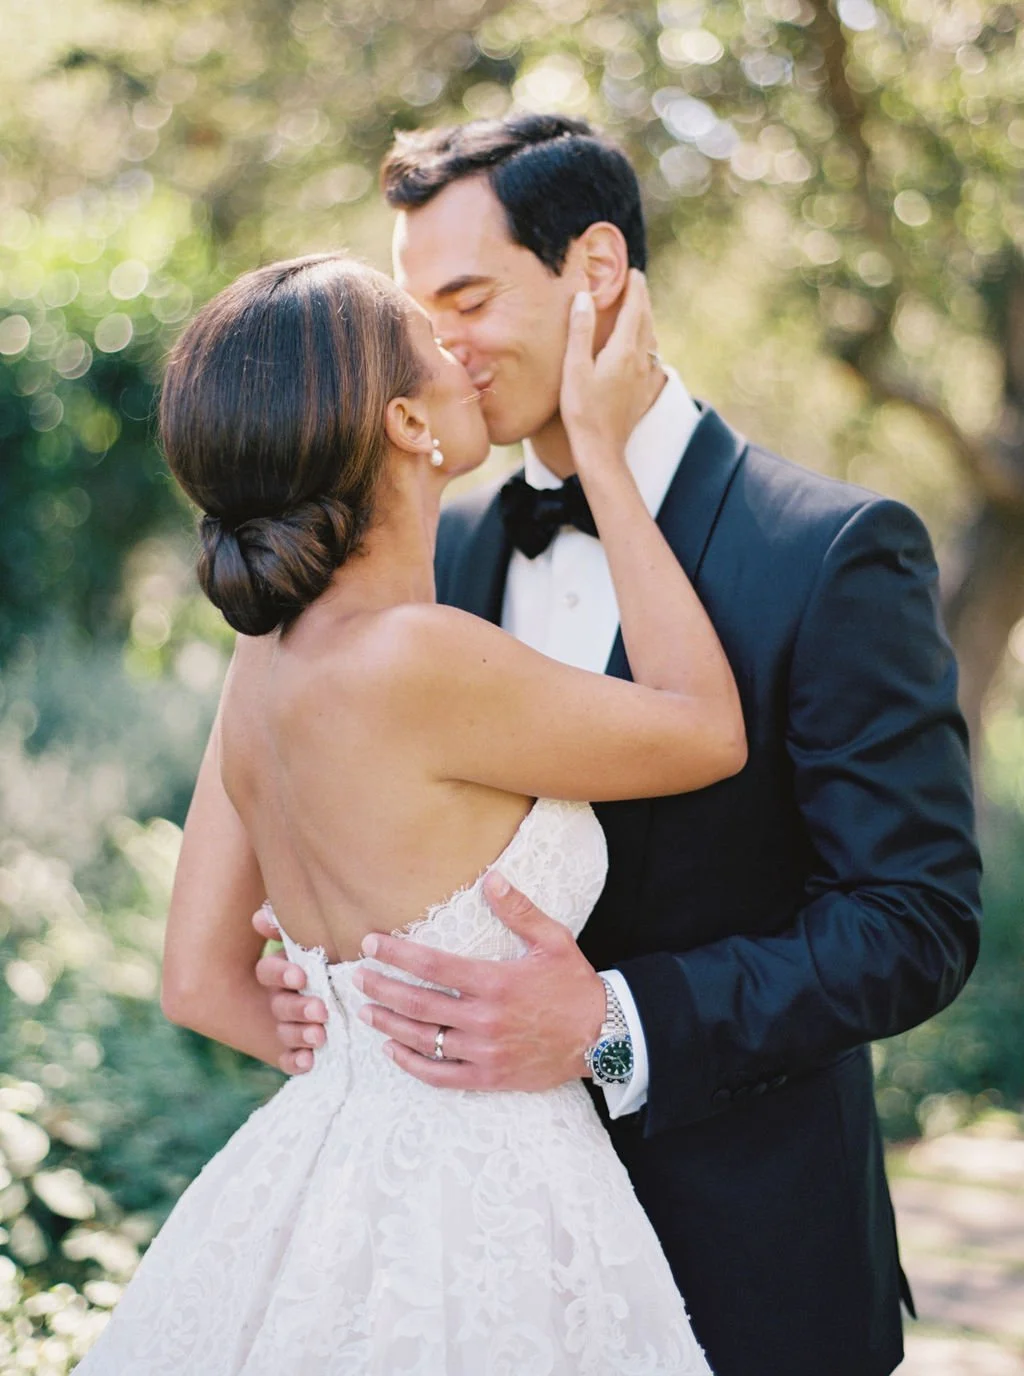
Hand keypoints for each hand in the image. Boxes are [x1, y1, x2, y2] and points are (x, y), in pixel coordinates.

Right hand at [251, 905, 327, 1073]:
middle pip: (279, 1005)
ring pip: (285, 1032)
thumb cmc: (325, 957)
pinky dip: (297, 1061)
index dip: (281, 974)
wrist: (342, 992)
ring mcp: (287, 1026)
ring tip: (319, 1035)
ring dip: (300, 1034)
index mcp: (281, 971)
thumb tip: (259, 917)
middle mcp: (280, 999)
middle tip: (320, 1010)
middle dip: (298, 1008)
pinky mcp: (296, 1050)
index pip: (268, 971)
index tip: (300, 976)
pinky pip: (290, 1059)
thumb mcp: (311, 941)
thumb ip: (286, 928)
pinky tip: (309, 1062)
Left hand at [353, 871, 606, 1090]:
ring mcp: (484, 1051)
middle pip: (418, 1004)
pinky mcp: (489, 1076)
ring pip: (424, 1040)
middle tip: (357, 977)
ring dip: (389, 1024)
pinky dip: (411, 1064)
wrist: (602, 1037)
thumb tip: (491, 879)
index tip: (371, 944)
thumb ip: (518, 910)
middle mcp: (484, 1019)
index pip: (433, 967)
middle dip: (382, 988)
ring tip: (365, 1010)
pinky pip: (441, 1075)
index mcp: (495, 982)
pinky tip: (392, 1050)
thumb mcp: (553, 940)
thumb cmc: (574, 985)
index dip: (397, 955)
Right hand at [559, 268, 660, 458]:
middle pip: (646, 321)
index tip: (633, 272)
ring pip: (652, 340)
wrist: (601, 450)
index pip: (634, 309)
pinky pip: (653, 361)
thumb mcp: (574, 368)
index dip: (635, 288)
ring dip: (646, 321)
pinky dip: (649, 346)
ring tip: (639, 310)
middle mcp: (641, 361)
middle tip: (637, 283)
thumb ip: (581, 330)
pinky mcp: (645, 393)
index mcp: (624, 350)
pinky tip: (646, 350)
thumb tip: (585, 297)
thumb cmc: (582, 411)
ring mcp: (646, 378)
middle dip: (642, 300)